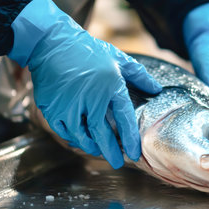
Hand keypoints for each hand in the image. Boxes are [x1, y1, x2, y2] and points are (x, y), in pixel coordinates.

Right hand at [8, 0, 161, 168]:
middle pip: (103, 134)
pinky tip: (80, 140)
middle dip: (111, 152)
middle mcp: (91, 99)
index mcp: (111, 86)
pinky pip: (65, 131)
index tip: (135, 154)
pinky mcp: (52, 108)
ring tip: (99, 151)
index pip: (124, 120)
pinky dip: (74, 138)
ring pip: (82, 136)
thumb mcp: (118, 59)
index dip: (131, 139)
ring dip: (92, 146)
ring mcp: (70, 105)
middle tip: (117, 163)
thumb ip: (140, 76)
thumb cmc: (89, 51)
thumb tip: (156, 90)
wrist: (52, 44)